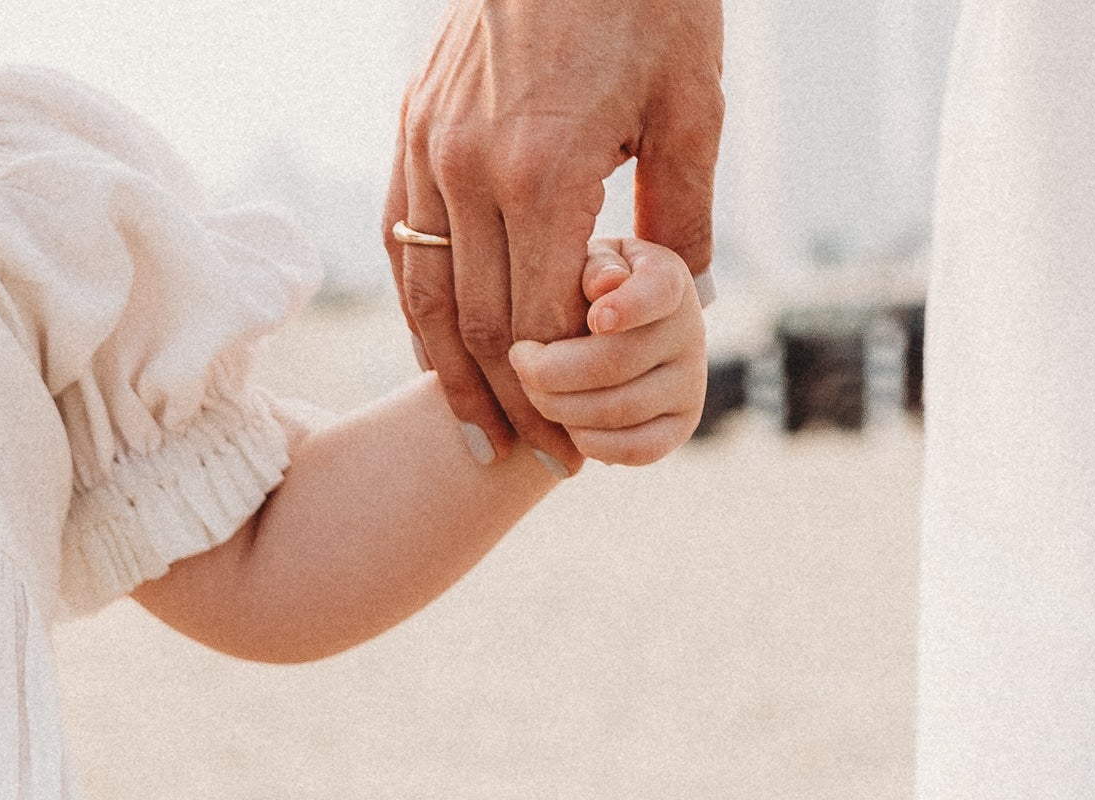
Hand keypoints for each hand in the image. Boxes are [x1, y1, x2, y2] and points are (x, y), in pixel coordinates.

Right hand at [386, 0, 722, 470]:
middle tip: (537, 459)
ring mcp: (428, 148)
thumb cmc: (651, 3)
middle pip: (475, 324)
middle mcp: (470, 168)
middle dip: (508, 405)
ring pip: (423, 294)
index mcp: (546, 171)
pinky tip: (441, 347)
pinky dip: (419, 307)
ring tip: (480, 430)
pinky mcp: (411, 128)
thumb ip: (681, 217)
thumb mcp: (694, 107)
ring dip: (449, 374)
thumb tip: (679, 310)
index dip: (557, 396)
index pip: (537, 322)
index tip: (579, 442)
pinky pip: (400, 242)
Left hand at [507, 238, 705, 466]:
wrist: (609, 332)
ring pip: (619, 411)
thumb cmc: (582, 289)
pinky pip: (636, 449)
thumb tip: (603, 282)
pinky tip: (564, 424)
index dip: (627, 307)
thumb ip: (591, 266)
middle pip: (616, 363)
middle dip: (551, 372)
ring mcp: (691, 381)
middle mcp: (690, 329)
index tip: (593, 319)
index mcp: (667, 277)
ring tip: (531, 391)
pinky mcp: (681, 424)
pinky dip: (589, 443)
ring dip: (560, 409)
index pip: (657, 292)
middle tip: (517, 362)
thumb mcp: (582, 264)